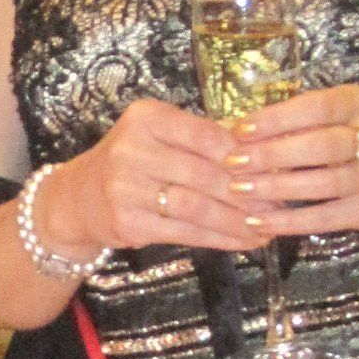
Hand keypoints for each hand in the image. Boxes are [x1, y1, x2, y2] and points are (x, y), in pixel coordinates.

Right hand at [44, 96, 268, 255]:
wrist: (79, 198)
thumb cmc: (132, 162)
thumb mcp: (158, 135)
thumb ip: (203, 138)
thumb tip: (266, 151)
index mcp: (146, 118)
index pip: (206, 135)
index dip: (244, 155)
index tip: (275, 168)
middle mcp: (133, 150)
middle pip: (205, 174)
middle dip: (248, 193)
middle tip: (280, 204)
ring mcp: (127, 189)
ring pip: (198, 207)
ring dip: (237, 221)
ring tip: (267, 227)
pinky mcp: (129, 223)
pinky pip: (186, 233)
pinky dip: (220, 238)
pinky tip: (244, 241)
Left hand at [224, 83, 358, 233]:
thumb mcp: (343, 116)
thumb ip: (303, 120)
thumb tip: (240, 132)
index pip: (317, 107)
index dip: (277, 118)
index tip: (239, 129)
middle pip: (322, 146)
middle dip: (273, 155)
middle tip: (234, 163)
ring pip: (325, 183)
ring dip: (277, 189)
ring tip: (240, 191)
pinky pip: (327, 218)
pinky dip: (290, 221)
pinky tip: (259, 222)